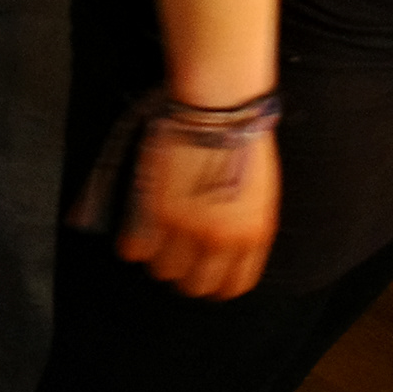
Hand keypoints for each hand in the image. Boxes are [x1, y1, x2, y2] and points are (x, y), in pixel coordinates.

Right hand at [117, 123, 276, 298]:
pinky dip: (133, 244)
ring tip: (158, 238)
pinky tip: (138, 229)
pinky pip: (135, 250)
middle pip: (195, 286)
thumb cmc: (241, 137)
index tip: (206, 275)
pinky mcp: (156, 211)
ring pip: (163, 271)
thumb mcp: (259, 192)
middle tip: (178, 257)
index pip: (233, 285)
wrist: (220, 105)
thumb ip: (243, 226)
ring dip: (159, 258)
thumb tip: (227, 246)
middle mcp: (221, 239)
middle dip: (186, 274)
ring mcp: (186, 228)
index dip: (216, 284)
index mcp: (253, 235)